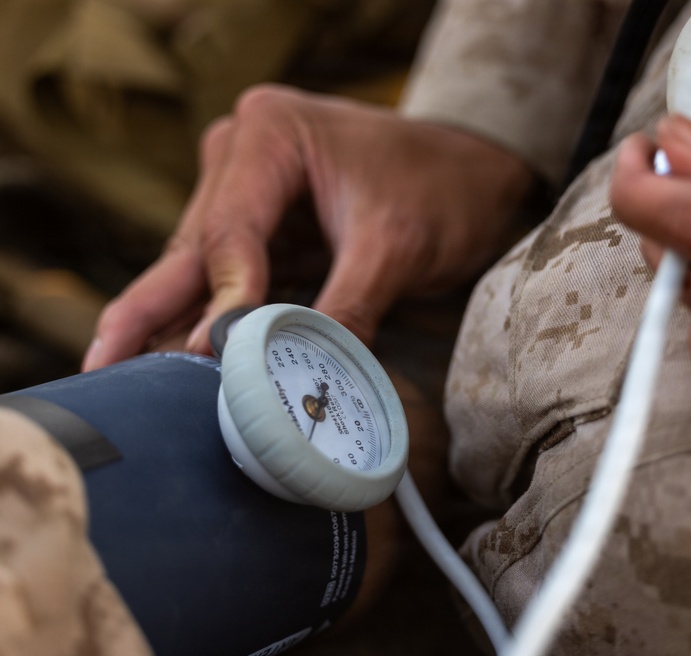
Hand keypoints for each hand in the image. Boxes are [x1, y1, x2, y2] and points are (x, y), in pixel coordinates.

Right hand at [84, 84, 532, 369]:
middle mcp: (243, 156)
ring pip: (201, 270)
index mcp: (270, 133)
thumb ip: (343, 308)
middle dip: (147, 312)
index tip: (208, 357)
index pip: (230, 229)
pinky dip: (214, 322)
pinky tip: (183, 365)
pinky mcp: (268, 231)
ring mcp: (250, 193)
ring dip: (172, 325)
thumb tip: (296, 378)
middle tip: (102, 370)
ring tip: (127, 381)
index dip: (219, 300)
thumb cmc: (446, 190)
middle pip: (193, 249)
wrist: (481, 179)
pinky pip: (231, 282)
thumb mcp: (397, 247)